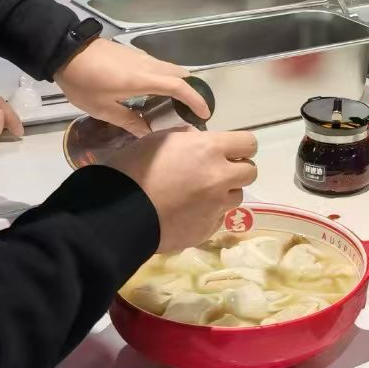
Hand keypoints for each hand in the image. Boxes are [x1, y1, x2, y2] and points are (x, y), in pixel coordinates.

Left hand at [54, 37, 210, 137]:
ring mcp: (142, 57)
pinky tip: (154, 92)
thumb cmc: (84, 82)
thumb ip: (128, 121)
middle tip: (190, 110)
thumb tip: (147, 134)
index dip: (196, 100)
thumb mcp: (103, 108)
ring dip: (179, 83)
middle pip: (181, 74)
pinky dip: (166, 78)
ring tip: (173, 104)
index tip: (205, 114)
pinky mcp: (134, 54)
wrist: (66, 52)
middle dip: (192, 91)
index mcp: (144, 79)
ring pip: (171, 68)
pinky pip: (160, 66)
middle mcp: (149, 65)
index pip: (180, 87)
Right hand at [104, 128, 259, 251]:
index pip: (249, 143)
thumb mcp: (159, 140)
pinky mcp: (207, 230)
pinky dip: (209, 214)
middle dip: (236, 170)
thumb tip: (201, 139)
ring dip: (223, 193)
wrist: (118, 214)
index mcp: (210, 150)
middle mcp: (220, 178)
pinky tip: (187, 212)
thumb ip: (188, 137)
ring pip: (236, 196)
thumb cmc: (133, 169)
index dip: (240, 146)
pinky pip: (218, 218)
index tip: (229, 150)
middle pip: (250, 172)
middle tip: (215, 172)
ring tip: (198, 194)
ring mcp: (215, 207)